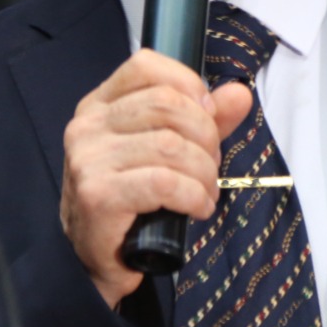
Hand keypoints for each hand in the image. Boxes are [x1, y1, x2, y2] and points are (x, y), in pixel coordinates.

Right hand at [60, 49, 252, 307]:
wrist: (97, 261)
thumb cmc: (133, 201)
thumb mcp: (168, 152)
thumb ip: (204, 120)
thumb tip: (239, 94)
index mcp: (99, 105)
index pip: (146, 65)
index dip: (188, 84)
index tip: (208, 114)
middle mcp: (87, 125)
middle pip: (167, 105)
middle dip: (206, 136)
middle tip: (210, 166)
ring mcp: (89, 159)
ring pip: (171, 145)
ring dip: (204, 173)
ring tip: (205, 192)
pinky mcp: (97, 195)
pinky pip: (164, 183)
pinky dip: (193, 196)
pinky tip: (197, 208)